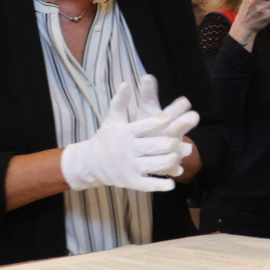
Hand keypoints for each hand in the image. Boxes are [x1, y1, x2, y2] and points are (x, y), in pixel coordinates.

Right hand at [60, 82, 198, 191]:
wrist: (90, 164)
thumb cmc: (106, 139)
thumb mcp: (112, 120)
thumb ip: (120, 103)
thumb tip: (125, 83)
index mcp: (125, 133)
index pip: (144, 126)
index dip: (159, 122)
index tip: (170, 118)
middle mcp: (128, 150)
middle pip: (153, 145)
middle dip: (169, 143)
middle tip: (180, 140)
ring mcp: (130, 167)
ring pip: (154, 164)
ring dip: (169, 161)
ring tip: (179, 156)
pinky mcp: (131, 182)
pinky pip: (148, 184)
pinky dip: (160, 185)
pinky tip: (172, 184)